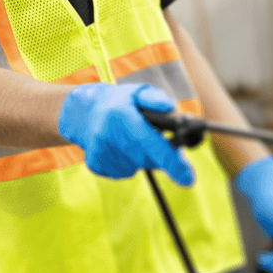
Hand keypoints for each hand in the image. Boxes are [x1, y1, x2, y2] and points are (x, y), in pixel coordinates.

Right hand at [58, 82, 194, 185]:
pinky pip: (124, 171)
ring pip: (138, 166)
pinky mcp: (96, 165)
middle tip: (157, 138)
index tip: (189, 179)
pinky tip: (120, 146)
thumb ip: (155, 100)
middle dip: (160, 154)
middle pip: (148, 159)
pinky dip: (129, 161)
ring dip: (143, 155)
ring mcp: (101, 153)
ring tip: (131, 137)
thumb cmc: (119, 102)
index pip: (151, 143)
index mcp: (122, 116)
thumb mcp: (137, 93)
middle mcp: (109, 136)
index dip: (171, 161)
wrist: (84, 112)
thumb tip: (172, 109)